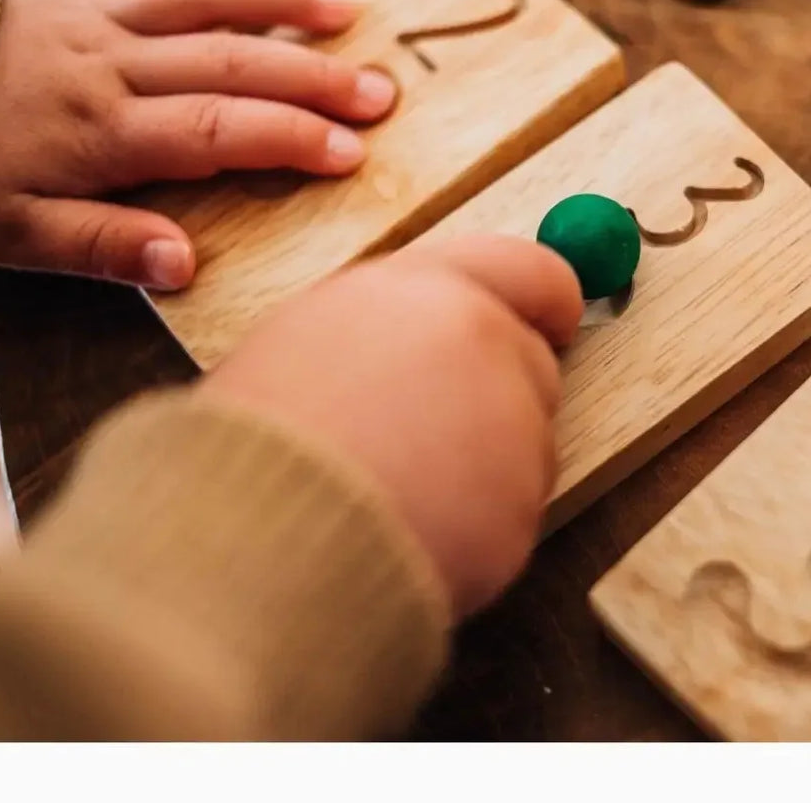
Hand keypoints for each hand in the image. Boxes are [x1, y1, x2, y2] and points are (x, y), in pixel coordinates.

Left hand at [0, 0, 396, 289]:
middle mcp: (111, 64)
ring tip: (345, 8)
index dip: (290, 140)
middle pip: (230, 62)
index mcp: (104, 132)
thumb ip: (105, 248)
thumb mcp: (20, 238)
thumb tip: (188, 265)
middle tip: (381, 90)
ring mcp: (95, 15)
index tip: (352, 152)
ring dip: (279, 1)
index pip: (218, 131)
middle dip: (314, 77)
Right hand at [199, 234, 583, 618]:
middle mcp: (483, 345)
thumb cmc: (258, 441)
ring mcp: (512, 428)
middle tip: (426, 436)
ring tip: (394, 488)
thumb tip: (433, 334)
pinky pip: (513, 514)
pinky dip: (477, 528)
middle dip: (497, 397)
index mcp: (425, 291)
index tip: (556, 318)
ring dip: (485, 466)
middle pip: (531, 364)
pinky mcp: (521, 508)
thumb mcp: (309, 336)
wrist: (254, 540)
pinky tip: (408, 531)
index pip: (530, 270)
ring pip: (526, 444)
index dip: (546, 299)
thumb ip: (391, 322)